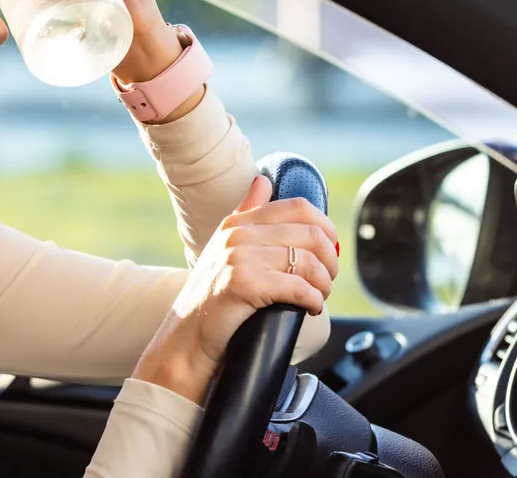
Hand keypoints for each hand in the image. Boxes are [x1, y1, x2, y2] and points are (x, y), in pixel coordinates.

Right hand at [132, 176, 339, 403]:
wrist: (187, 336)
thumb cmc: (211, 297)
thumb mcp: (225, 247)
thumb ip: (247, 213)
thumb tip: (263, 181)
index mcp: (238, 222)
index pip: (298, 208)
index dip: (326, 229)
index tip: (329, 252)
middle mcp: (238, 234)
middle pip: (311, 235)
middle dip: (330, 260)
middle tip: (327, 280)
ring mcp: (239, 257)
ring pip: (308, 262)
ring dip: (324, 284)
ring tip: (319, 297)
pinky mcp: (244, 283)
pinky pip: (298, 287)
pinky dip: (313, 300)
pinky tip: (310, 308)